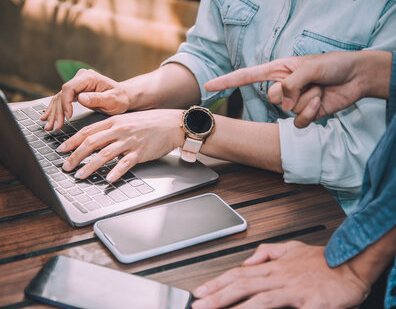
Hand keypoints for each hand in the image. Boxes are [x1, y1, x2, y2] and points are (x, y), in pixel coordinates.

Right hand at [40, 69, 129, 130]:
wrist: (124, 97)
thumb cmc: (121, 98)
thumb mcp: (113, 100)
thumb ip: (97, 99)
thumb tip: (81, 98)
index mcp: (89, 78)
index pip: (69, 88)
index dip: (66, 103)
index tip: (68, 117)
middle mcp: (80, 78)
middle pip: (62, 94)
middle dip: (57, 112)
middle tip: (54, 127)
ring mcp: (77, 84)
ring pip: (59, 98)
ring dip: (53, 113)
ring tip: (49, 127)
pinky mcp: (75, 91)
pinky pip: (62, 100)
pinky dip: (55, 110)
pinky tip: (46, 118)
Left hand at [57, 109, 184, 181]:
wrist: (171, 124)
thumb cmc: (149, 123)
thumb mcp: (126, 120)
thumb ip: (110, 129)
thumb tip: (92, 139)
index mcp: (113, 122)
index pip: (87, 131)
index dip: (72, 141)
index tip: (61, 149)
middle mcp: (119, 130)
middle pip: (91, 143)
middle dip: (75, 156)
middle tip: (65, 166)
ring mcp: (129, 141)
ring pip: (104, 154)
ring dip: (90, 166)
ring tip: (80, 175)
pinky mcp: (140, 152)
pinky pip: (125, 164)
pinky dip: (116, 172)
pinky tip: (108, 180)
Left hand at [192, 241, 369, 308]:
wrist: (352, 264)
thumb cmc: (322, 261)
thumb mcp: (291, 249)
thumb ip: (268, 253)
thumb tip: (248, 260)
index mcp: (273, 267)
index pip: (238, 274)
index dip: (217, 283)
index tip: (200, 292)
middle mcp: (279, 278)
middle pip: (242, 286)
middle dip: (218, 296)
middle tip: (199, 305)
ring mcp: (294, 291)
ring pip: (260, 299)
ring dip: (238, 307)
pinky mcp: (311, 303)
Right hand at [204, 51, 390, 127]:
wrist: (357, 78)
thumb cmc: (333, 65)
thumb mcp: (310, 67)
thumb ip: (291, 83)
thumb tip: (282, 101)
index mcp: (277, 69)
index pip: (245, 76)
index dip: (226, 82)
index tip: (208, 86)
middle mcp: (281, 86)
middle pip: (271, 96)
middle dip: (292, 91)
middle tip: (311, 82)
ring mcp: (291, 102)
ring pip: (286, 109)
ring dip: (308, 99)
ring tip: (321, 89)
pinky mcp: (303, 115)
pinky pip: (298, 121)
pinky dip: (311, 114)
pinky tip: (321, 103)